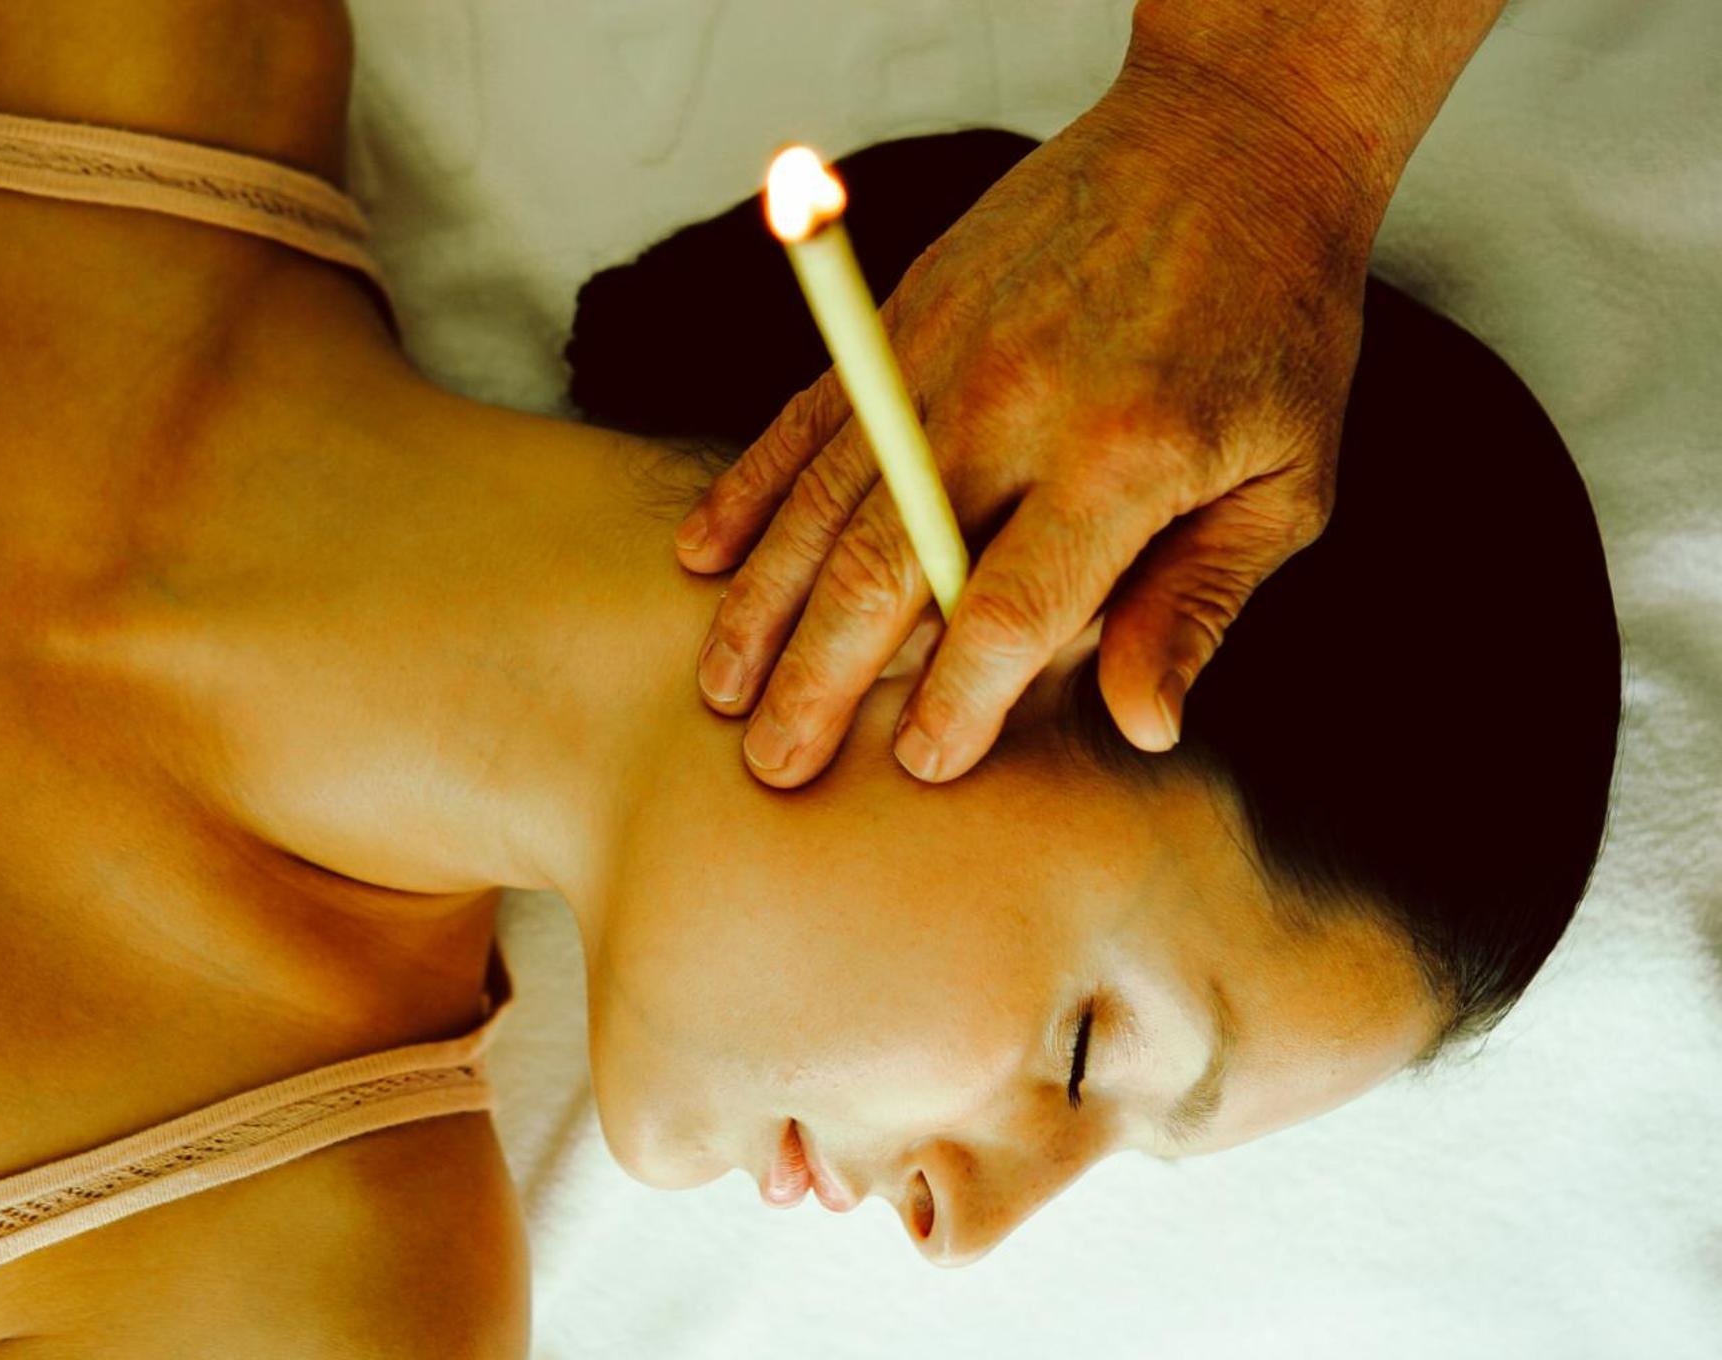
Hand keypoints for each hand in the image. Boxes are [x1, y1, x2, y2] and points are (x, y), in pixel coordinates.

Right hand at [675, 52, 1380, 785]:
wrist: (1230, 144)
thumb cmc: (1273, 324)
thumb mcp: (1286, 480)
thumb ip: (1200, 604)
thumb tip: (1143, 728)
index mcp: (1119, 460)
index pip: (1008, 614)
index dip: (958, 705)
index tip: (920, 766)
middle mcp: (1011, 407)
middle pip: (883, 571)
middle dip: (820, 683)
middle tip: (776, 768)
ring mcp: (941, 353)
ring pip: (819, 502)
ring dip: (762, 605)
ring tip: (721, 689)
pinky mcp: (906, 314)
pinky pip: (804, 417)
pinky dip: (747, 489)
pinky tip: (705, 558)